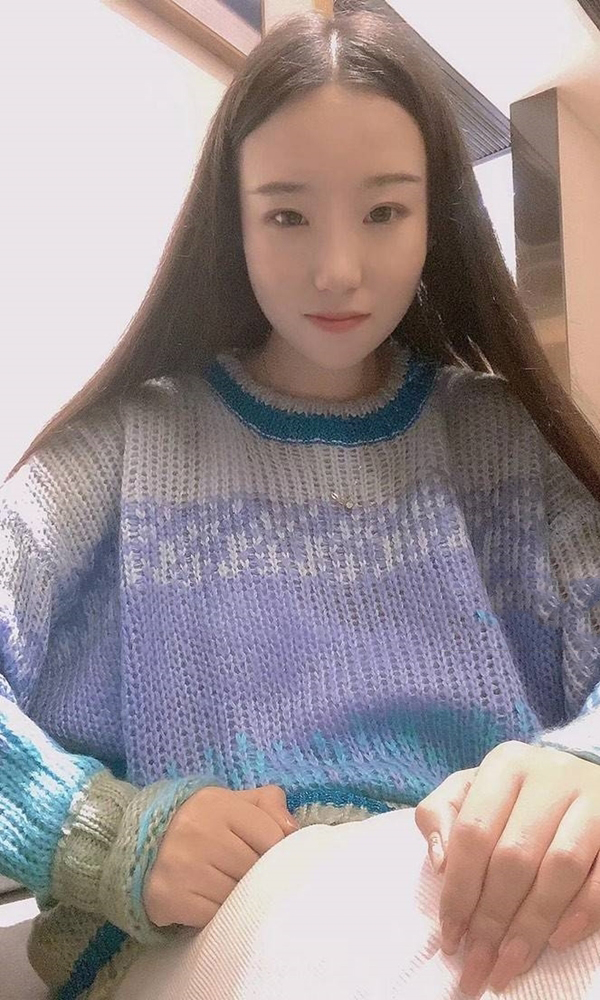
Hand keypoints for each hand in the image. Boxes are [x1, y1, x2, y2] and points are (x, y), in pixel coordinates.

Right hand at [143, 784, 298, 929]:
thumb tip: (294, 830)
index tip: (266, 856)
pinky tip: (210, 902)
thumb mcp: (236, 804)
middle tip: (248, 876)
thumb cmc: (205, 825)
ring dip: (240, 899)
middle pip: (254, 868)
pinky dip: (219, 915)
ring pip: (237, 895)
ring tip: (229, 888)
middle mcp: (194, 829)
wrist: (147, 848)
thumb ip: (270, 805)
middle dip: (258, 876)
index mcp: (216, 803)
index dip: (276, 851)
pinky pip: (214, 917)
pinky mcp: (166, 896)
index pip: (271, 835)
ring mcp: (178, 863)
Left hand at [415, 741, 599, 996]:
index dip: (458, 890)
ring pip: (560, 869)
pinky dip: (581, 914)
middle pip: (515, 856)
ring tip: (510, 963)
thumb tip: (440, 860)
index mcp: (506, 764)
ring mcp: (591, 801)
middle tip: (478, 962)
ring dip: (532, 925)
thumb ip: (441, 814)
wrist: (572, 784)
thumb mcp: (471, 790)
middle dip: (492, 918)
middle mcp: (550, 775)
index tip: (450, 937)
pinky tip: (556, 940)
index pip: (474, 832)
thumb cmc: (512, 796)